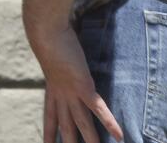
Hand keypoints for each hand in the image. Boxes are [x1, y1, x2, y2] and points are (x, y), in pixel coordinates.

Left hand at [31, 25, 121, 142]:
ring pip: (82, 123)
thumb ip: (58, 65)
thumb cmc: (49, 40)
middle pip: (65, 127)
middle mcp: (61, 96)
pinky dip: (109, 122)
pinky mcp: (84, 86)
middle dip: (68, 142)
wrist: (47, 34)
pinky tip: (119, 135)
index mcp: (52, 91)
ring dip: (91, 140)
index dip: (48, 134)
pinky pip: (99, 109)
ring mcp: (72, 93)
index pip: (50, 118)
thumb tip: (61, 60)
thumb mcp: (52, 57)